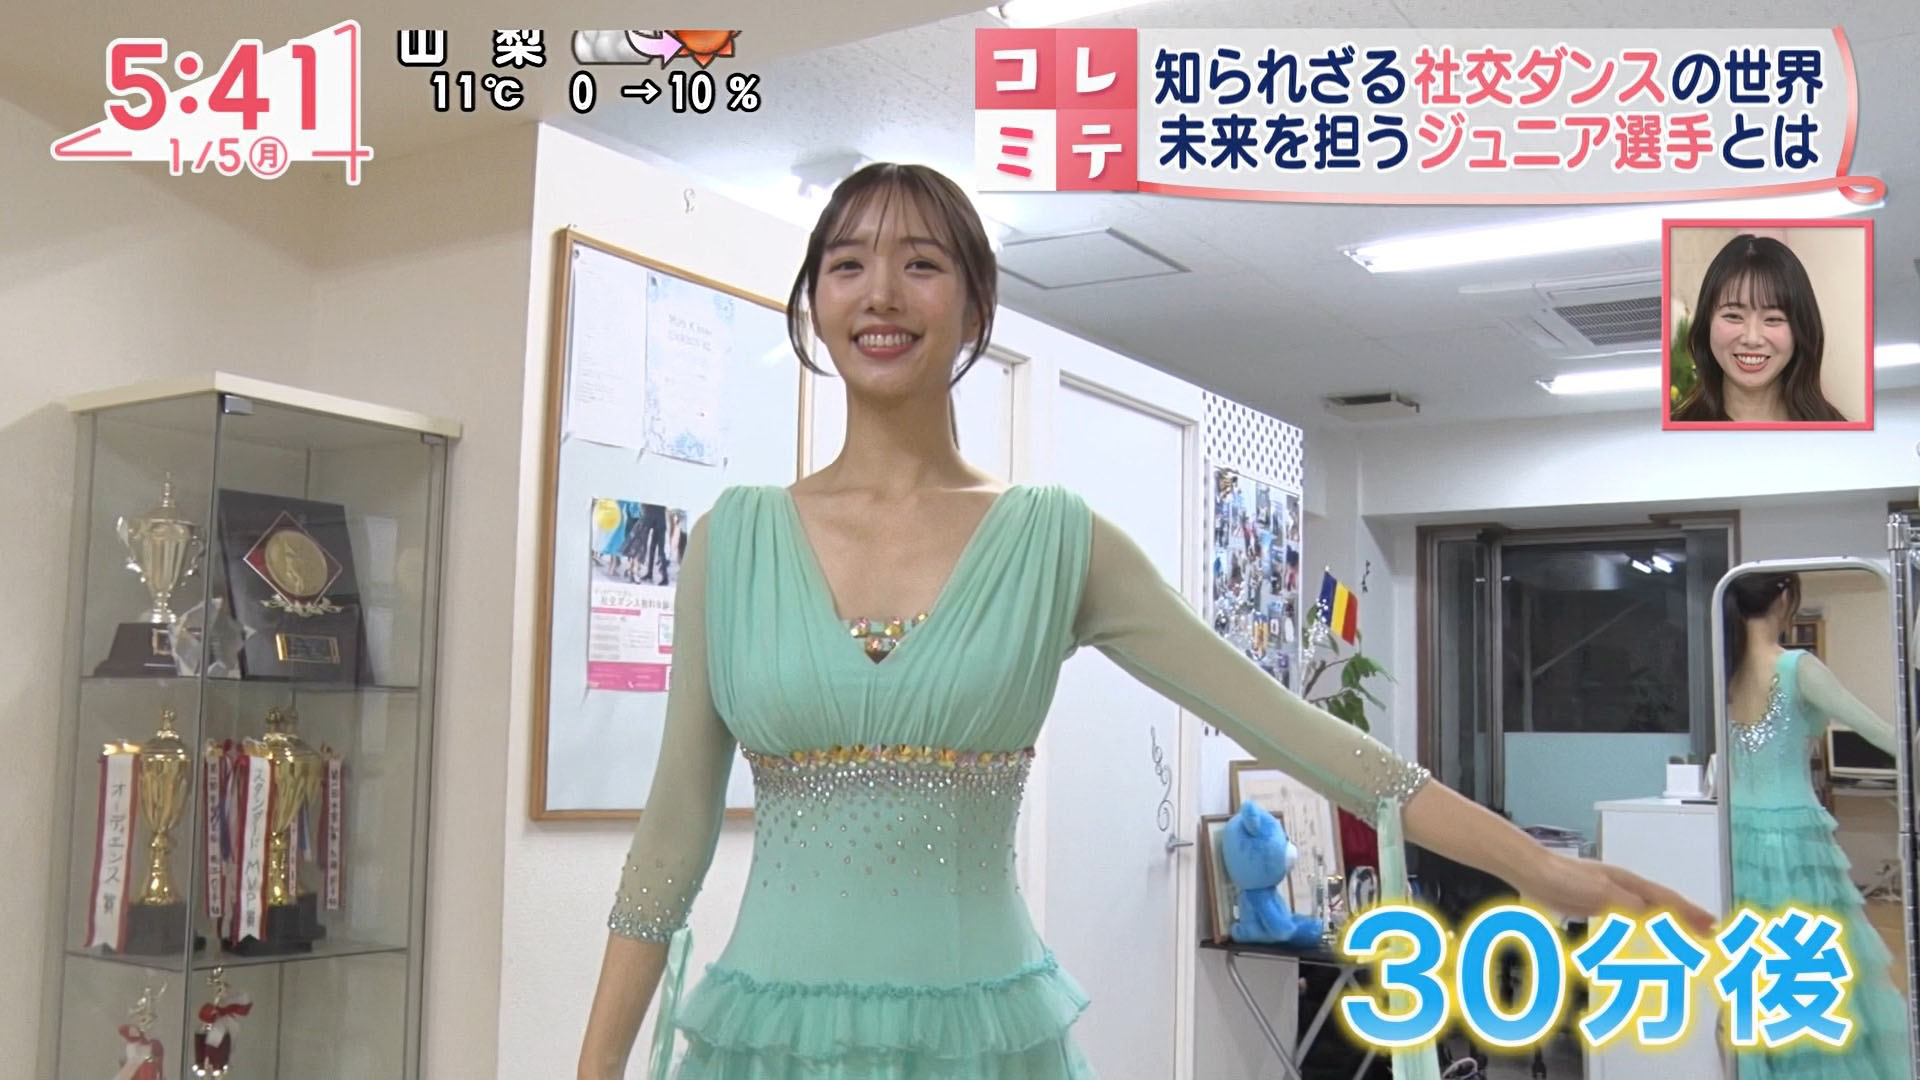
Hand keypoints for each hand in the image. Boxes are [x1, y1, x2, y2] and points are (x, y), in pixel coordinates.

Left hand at [1516, 851, 1715, 937]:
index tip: (1713, 926)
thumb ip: (1630, 906)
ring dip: (1669, 922)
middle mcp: (1625, 887)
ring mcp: (1611, 894)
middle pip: (1663, 905)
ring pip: (1648, 911)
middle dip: (1687, 918)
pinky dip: (1644, 924)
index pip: (1668, 901)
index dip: (1691, 915)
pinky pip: (1629, 917)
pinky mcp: (1596, 903)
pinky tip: (1643, 928)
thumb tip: (1660, 917)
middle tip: (1711, 932)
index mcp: (1630, 884)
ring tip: (1686, 933)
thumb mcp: (1601, 893)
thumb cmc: (1565, 878)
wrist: (1535, 872)